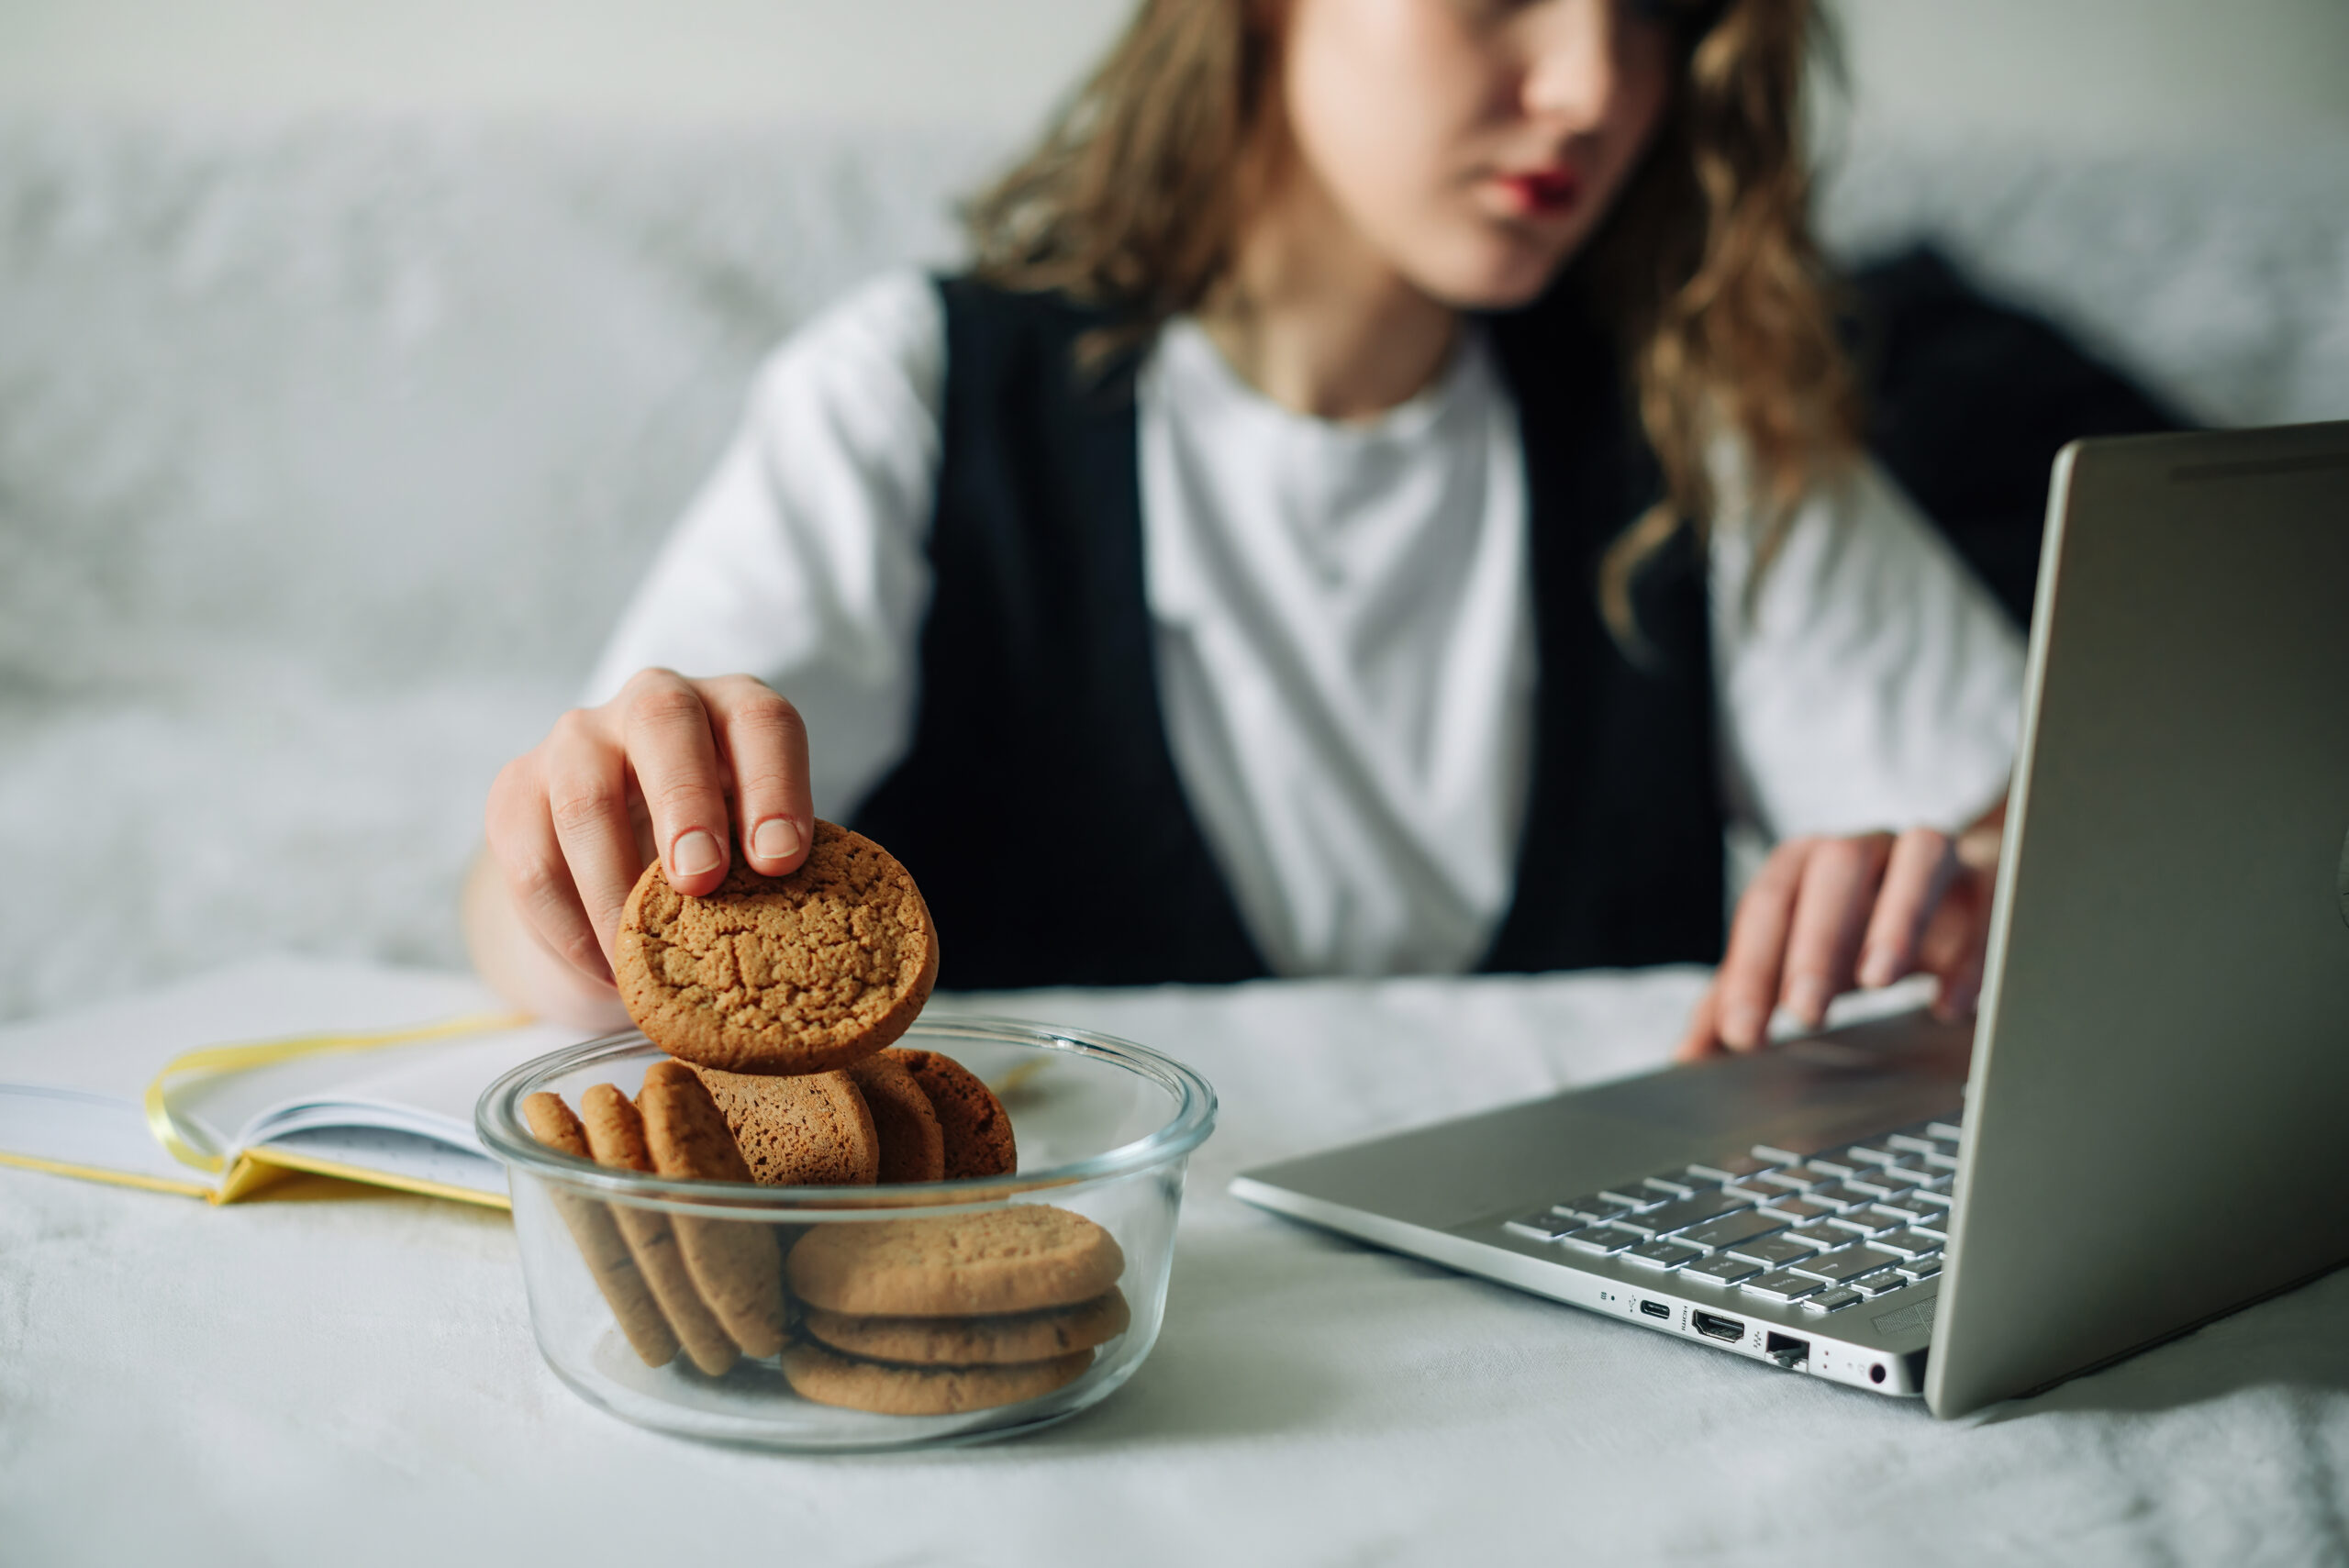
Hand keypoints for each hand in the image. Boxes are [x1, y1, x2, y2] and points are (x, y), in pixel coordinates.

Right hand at [480, 669, 812, 995]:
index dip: (775, 784)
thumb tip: (807, 930)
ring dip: (614, 886)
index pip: (761, 722)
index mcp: (733, 710)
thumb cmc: (716, 862)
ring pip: (584, 797)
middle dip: (686, 802)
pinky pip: (533, 859)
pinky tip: (605, 969)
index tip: (782, 859)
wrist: (615, 881)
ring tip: (639, 957)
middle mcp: (655, 704)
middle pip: (664, 722)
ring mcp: (577, 741)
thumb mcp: (754, 853)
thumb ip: (774, 868)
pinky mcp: (516, 790)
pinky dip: (569, 926)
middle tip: (701, 880)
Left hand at [1675, 802, 2004, 1061]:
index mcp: (1803, 864)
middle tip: (1804, 1010)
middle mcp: (1864, 848)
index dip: (1751, 967)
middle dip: (1816, 940)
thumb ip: (1742, 1001)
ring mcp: (1931, 857)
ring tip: (1878, 983)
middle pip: (1835, 868)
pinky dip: (1971, 953)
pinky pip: (1989, 900)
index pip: (1768, 904)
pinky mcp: (1991, 881)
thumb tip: (1686, 1059)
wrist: (1948, 893)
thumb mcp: (1796, 962)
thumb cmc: (1854, 928)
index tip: (1743, 1035)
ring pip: (1919, 857)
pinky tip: (1950, 1007)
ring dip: (1896, 918)